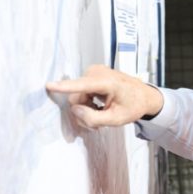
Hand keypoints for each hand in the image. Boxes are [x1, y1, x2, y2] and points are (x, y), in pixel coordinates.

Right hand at [45, 64, 162, 127]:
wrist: (144, 96)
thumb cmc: (133, 106)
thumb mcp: (116, 119)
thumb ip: (94, 118)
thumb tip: (74, 110)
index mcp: (108, 83)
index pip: (83, 85)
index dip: (64, 87)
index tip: (48, 85)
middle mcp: (99, 73)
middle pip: (77, 98)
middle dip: (84, 112)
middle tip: (99, 122)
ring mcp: (94, 71)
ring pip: (77, 96)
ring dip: (87, 109)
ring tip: (102, 113)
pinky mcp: (91, 74)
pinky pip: (80, 92)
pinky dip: (88, 102)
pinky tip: (99, 106)